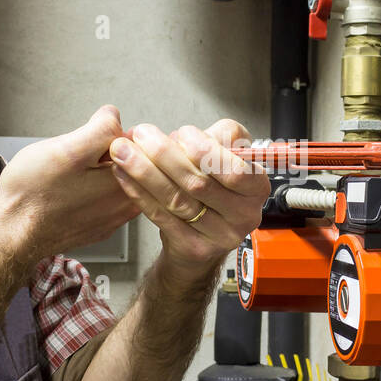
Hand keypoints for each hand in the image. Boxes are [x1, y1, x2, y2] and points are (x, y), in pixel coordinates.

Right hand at [0, 105, 139, 264]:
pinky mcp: (103, 226)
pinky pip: (108, 198)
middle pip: (130, 161)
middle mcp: (125, 204)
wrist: (14, 234)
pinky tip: (73, 193)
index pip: (135, 141)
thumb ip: (100, 130)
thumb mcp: (65, 149)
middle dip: (107, 152)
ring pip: (118, 179)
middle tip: (77, 160)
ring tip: (73, 178)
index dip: (108, 131)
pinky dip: (95, 191)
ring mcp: (115, 218)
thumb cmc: (32, 194)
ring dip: (100, 171)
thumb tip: (115, 117)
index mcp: (123, 182)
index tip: (88, 141)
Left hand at [107, 119, 268, 282]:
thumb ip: (219, 139)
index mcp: (256, 188)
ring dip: (145, 172)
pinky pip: (161, 216)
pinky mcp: (193, 248)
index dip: (206, 150)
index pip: (234, 170)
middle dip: (165, 155)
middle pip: (199, 183)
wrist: (206, 237)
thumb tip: (186, 134)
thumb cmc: (216, 189)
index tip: (181, 133)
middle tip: (142, 135)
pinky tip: (124, 175)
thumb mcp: (227, 157)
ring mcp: (219, 235)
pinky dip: (139, 193)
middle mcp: (243, 214)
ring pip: (177, 199)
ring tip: (123, 152)